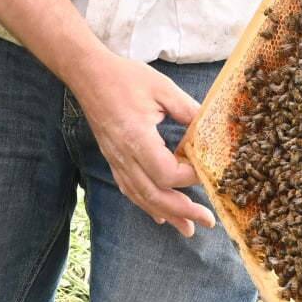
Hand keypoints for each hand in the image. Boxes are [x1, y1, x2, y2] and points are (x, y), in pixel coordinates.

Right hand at [67, 49, 214, 236]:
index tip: (209, 171)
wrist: (88, 74)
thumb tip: (213, 132)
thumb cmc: (124, 77)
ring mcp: (115, 160)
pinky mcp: (112, 159)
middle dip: (183, 211)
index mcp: (137, 138)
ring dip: (166, 215)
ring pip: (140, 197)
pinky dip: (146, 205)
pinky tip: (159, 216)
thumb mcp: (163, 88)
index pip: (167, 173)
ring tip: (188, 228)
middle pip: (154, 195)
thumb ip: (189, 111)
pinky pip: (129, 189)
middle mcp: (124, 155)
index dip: (191, 177)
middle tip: (208, 220)